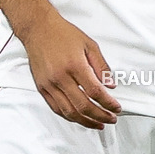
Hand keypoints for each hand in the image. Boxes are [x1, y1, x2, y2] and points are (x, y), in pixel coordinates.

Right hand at [22, 9, 121, 127]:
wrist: (38, 29)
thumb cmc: (62, 34)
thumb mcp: (89, 44)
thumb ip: (102, 66)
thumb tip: (111, 84)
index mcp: (75, 65)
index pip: (95, 92)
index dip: (108, 103)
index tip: (116, 107)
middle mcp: (60, 77)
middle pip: (83, 106)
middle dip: (100, 116)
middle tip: (111, 118)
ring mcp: (49, 84)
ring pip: (69, 112)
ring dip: (86, 121)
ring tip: (98, 123)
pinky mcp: (41, 88)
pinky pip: (56, 108)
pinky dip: (69, 116)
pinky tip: (79, 118)